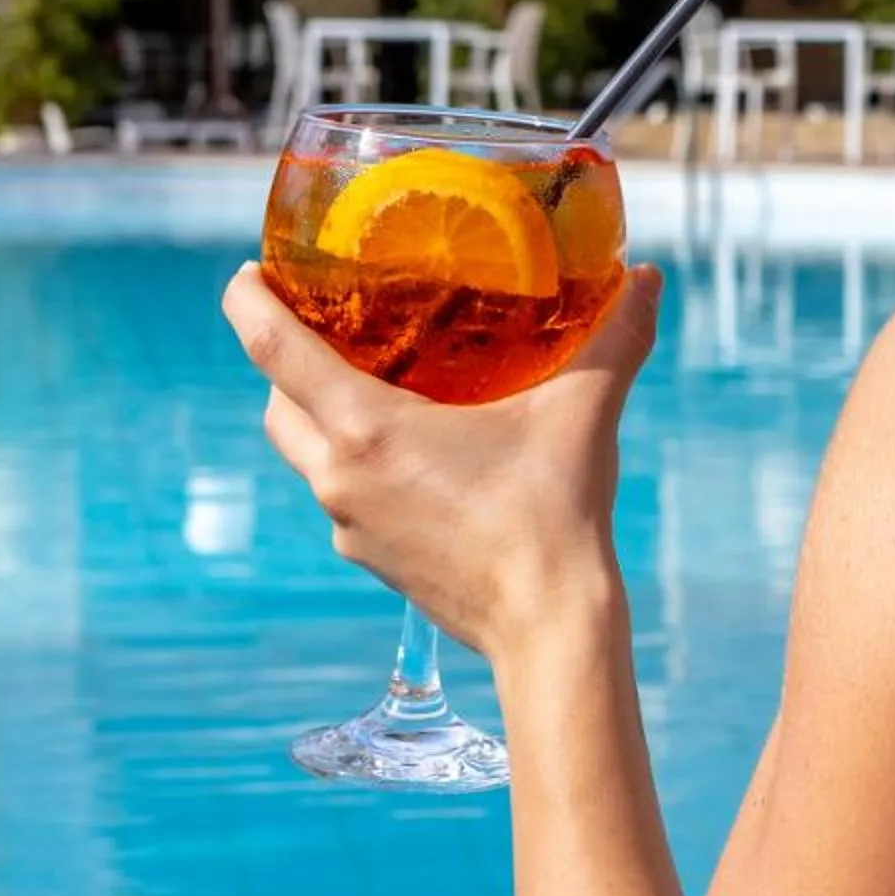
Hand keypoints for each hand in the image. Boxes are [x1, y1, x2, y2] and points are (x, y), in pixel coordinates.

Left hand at [221, 262, 665, 661]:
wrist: (549, 625)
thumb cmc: (554, 514)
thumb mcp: (583, 412)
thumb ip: (615, 336)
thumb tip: (648, 278)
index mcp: (367, 428)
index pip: (271, 349)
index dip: (247, 301)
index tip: (246, 270)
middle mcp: (339, 475)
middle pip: (275, 401)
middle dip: (282, 356)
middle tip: (320, 317)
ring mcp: (348, 522)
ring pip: (304, 450)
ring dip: (319, 410)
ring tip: (371, 377)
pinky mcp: (368, 555)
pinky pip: (341, 492)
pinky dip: (354, 459)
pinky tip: (412, 449)